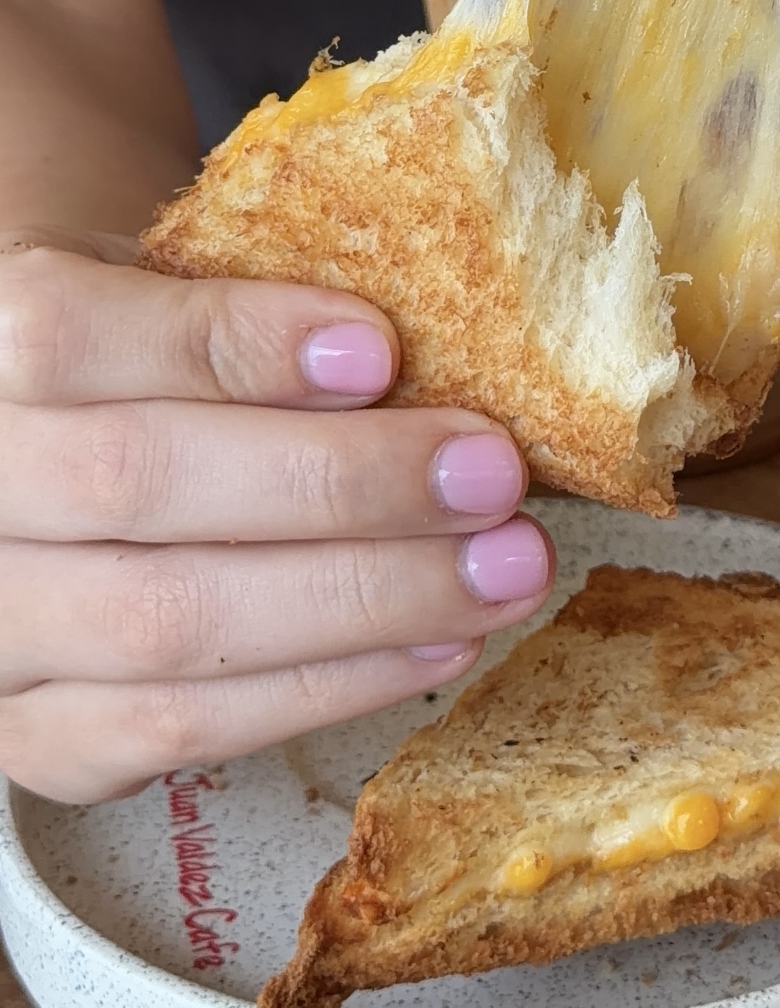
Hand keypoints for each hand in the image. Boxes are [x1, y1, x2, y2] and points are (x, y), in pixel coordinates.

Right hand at [0, 238, 554, 802]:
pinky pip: (180, 731)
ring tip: (499, 566)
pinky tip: (435, 640)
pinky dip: (328, 686)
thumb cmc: (142, 343)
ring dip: (364, 598)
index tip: (380, 348)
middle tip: (489, 472)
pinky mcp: (35, 736)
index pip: (78, 336)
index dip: (234, 344)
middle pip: (139, 484)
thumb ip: (253, 297)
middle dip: (341, 482)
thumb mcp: (169, 276)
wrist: (51, 440)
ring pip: (168, 622)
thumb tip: (426, 345)